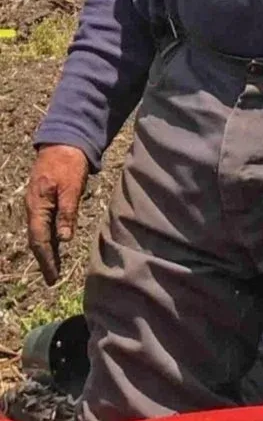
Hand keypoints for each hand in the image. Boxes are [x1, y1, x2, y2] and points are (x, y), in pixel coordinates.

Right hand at [25, 145, 89, 285]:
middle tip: (52, 279)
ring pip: (39, 232)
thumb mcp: (72, 188)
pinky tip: (56, 245)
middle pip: (37, 239)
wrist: (62, 142)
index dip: (46, 260)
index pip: (40, 239)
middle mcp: (33, 207)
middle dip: (44, 260)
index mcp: (38, 205)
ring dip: (46, 251)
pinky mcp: (42, 199)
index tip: (52, 277)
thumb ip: (67, 213)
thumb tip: (64, 239)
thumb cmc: (68, 164)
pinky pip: (42, 223)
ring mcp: (36, 203)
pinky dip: (48, 237)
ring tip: (53, 268)